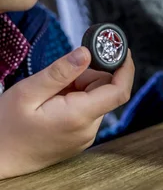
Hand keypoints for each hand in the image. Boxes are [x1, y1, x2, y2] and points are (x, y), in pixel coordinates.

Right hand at [0, 46, 134, 178]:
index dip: (125, 68)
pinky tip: (51, 106)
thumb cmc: (7, 127)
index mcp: (78, 116)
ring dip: (78, 89)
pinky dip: (74, 101)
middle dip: (85, 77)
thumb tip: (86, 54)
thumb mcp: (28, 91)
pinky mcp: (79, 139)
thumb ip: (60, 72)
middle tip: (57, 80)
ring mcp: (85, 137)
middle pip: (103, 90)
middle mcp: (88, 130)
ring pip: (94, 99)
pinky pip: (86, 111)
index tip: (120, 50)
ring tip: (49, 96)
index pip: (119, 91)